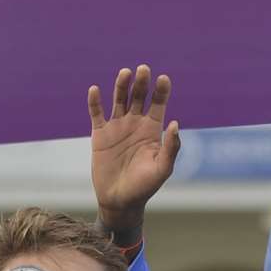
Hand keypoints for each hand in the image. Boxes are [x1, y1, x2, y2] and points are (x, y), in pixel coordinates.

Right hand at [89, 66, 180, 240]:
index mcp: (152, 130)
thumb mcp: (162, 169)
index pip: (158, 103)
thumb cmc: (145, 187)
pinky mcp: (99, 134)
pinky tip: (95, 90)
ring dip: (121, 86)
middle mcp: (135, 124)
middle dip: (141, 83)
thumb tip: (175, 124)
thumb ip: (171, 148)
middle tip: (143, 69)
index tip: (164, 79)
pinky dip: (95, 101)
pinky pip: (96, 114)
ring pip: (119, 99)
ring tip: (125, 73)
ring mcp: (117, 127)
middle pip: (139, 96)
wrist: (120, 201)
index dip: (161, 91)